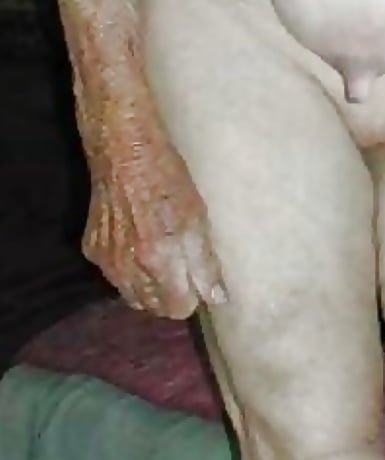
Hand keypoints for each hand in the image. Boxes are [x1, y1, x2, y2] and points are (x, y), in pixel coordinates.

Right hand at [83, 138, 227, 319]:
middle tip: (181, 266)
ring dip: (149, 286)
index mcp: (158, 261)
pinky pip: (114, 276)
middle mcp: (127, 269)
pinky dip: (127, 269)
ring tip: (160, 255)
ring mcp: (106, 261)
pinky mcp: (91, 249)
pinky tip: (137, 242)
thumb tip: (217, 298)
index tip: (198, 279)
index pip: (178, 309)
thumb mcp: (198, 216)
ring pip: (132, 296)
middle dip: (171, 294)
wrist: (123, 150)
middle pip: (154, 307)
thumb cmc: (168, 178)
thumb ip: (205, 263)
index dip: (192, 296)